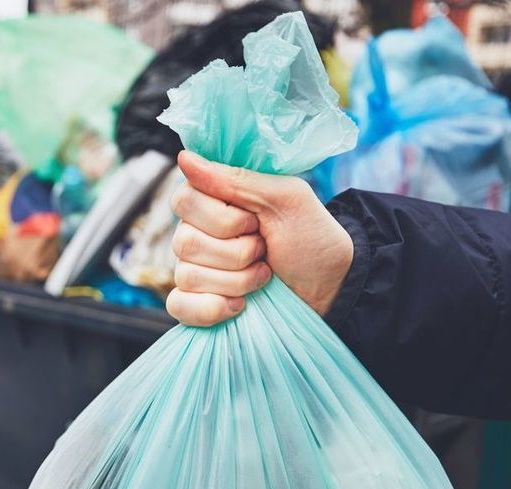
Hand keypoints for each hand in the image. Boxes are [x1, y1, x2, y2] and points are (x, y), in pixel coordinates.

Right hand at [165, 150, 354, 325]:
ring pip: (187, 276)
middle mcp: (196, 234)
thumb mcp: (285, 198)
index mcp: (212, 202)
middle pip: (185, 242)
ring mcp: (194, 271)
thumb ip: (235, 178)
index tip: (254, 221)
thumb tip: (184, 158)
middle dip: (237, 253)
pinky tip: (240, 306)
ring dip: (237, 281)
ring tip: (263, 276)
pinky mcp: (197, 304)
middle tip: (264, 249)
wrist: (330, 286)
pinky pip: (179, 307)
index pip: (184, 201)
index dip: (222, 218)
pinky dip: (210, 309)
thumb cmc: (311, 237)